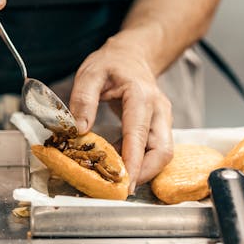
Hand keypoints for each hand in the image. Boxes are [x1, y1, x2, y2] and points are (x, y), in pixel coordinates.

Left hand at [69, 34, 172, 192]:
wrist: (132, 55)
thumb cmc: (111, 63)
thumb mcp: (91, 73)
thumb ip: (84, 99)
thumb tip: (80, 129)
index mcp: (141, 95)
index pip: (139, 134)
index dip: (134, 161)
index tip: (125, 182)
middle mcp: (158, 109)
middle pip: (163, 150)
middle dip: (146, 173)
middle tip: (121, 188)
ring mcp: (162, 119)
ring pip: (162, 153)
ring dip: (144, 170)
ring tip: (117, 179)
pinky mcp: (159, 127)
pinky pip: (154, 149)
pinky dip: (140, 161)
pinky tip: (118, 164)